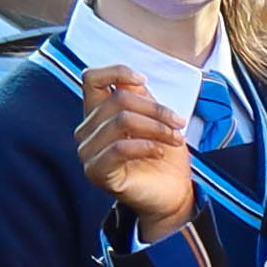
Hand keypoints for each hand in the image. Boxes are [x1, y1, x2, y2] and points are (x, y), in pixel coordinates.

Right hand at [76, 69, 199, 231]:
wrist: (173, 195)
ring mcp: (88, 153)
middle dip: (156, 109)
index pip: (91, 79)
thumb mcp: (156, 120)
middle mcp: (86, 131)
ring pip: (121, 121)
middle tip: (179, 123)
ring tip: (175, 139)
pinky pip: (119, 148)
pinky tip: (160, 152)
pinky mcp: (97, 172)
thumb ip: (141, 98)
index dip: (116, 71)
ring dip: (157, 128)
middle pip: (118, 100)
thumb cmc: (164, 157)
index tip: (144, 80)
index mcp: (97, 114)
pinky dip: (146, 146)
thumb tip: (132, 79)